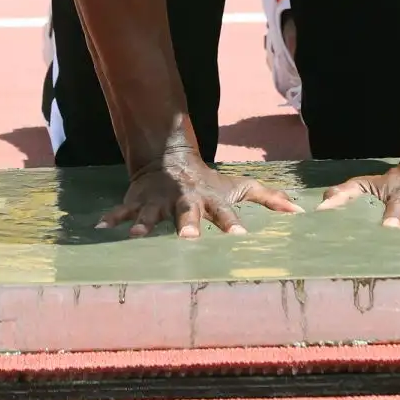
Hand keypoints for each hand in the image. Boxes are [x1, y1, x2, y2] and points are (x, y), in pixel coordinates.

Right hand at [97, 150, 302, 237]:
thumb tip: (300, 211)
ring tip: (136, 237)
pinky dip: (112, 219)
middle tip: (189, 240)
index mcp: (210, 200)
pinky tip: (99, 229)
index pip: (225, 215)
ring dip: (144, 225)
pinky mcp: (138, 201)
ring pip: (152, 214)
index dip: (233, 226)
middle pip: (188, 214)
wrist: (171, 159)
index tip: (242, 239)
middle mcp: (185, 201)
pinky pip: (122, 211)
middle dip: (188, 226)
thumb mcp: (241, 187)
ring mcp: (159, 201)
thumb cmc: (211, 182)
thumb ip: (270, 199)